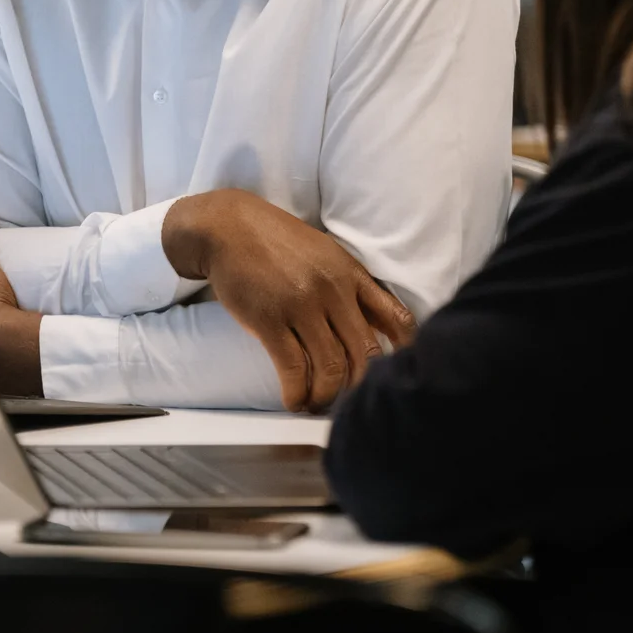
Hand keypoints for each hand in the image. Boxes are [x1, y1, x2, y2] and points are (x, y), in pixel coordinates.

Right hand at [162, 190, 415, 412]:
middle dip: (361, 385)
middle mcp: (332, 290)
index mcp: (351, 273)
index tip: (399, 373)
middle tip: (351, 402)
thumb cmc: (277, 241)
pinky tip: (294, 401)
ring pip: (330, 366)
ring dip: (326, 395)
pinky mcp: (269, 320)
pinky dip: (296, 393)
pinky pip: (293, 368)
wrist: (228, 228)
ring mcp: (301, 305)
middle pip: (364, 352)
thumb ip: (350, 285)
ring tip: (317, 404)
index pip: (394, 317)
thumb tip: (375, 324)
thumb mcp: (325, 254)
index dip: (404, 351)